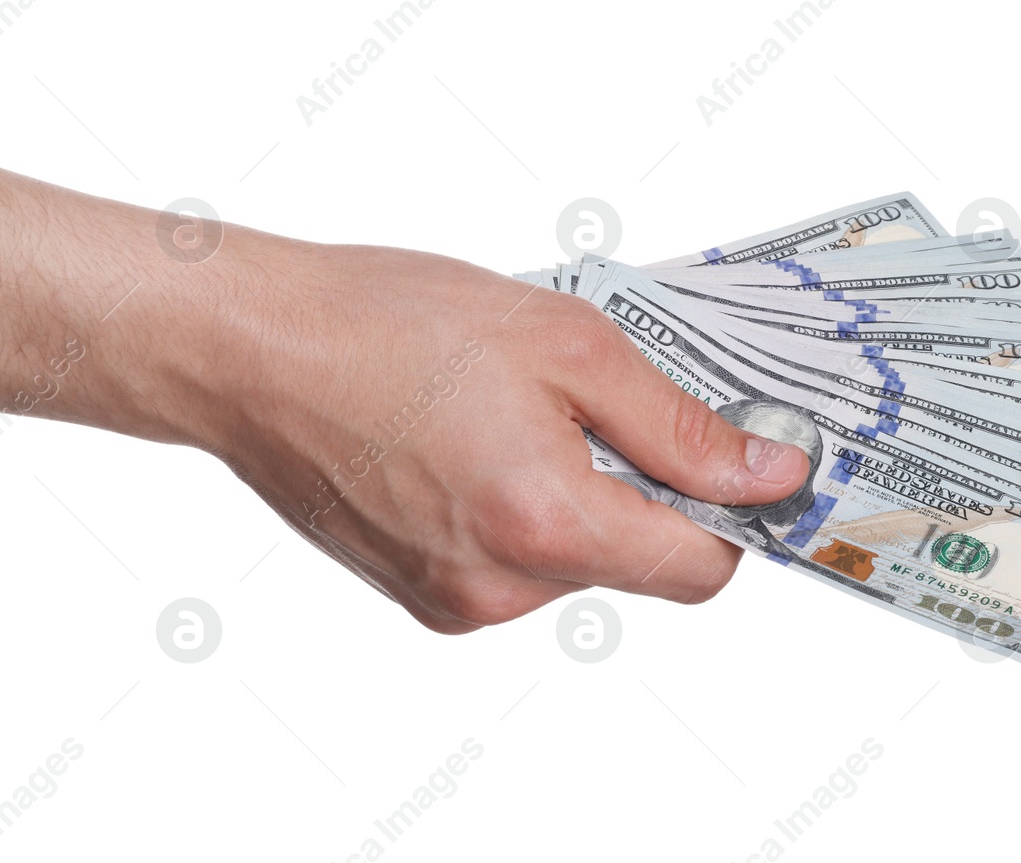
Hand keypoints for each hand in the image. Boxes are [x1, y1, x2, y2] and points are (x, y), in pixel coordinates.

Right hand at [0, 169, 808, 633]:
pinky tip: (479, 447)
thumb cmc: (390, 324)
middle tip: (597, 404)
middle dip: (645, 492)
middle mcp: (500, 588)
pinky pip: (521, 570)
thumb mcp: (570, 346)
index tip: (738, 462)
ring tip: (516, 417)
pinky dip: (526, 514)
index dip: (734, 515)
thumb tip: (769, 476)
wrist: (251, 351)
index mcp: (544, 524)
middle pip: (641, 566)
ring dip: (581, 499)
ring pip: (581, 565)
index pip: (701, 571)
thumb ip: (681, 428)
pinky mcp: (424, 599)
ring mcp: (457, 602)